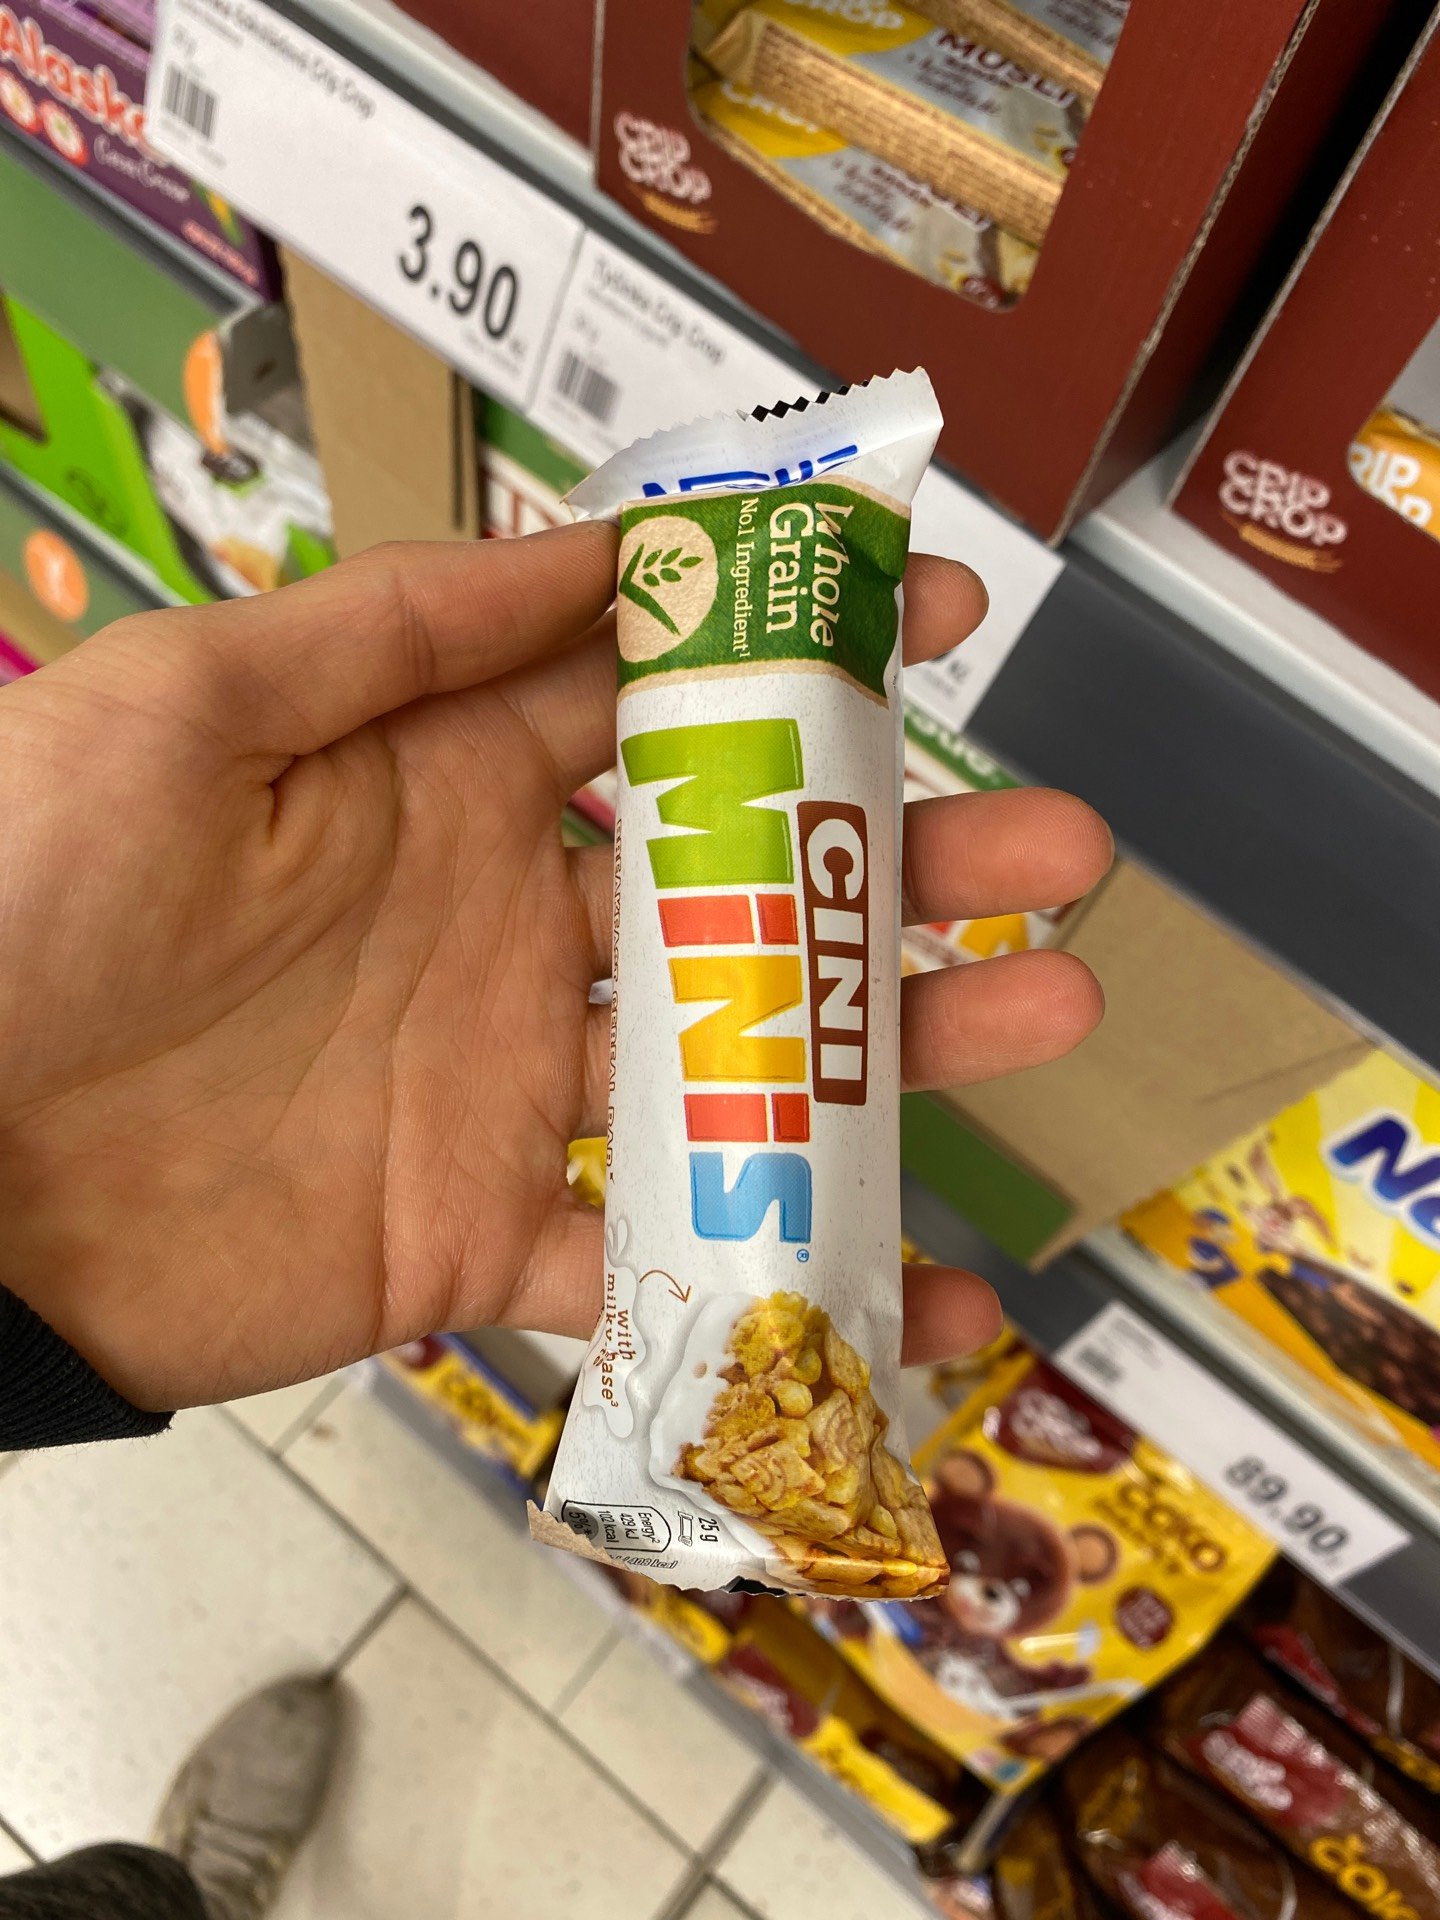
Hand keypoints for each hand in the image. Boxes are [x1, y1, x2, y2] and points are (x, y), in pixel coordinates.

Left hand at [0, 528, 1109, 1409]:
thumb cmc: (29, 905)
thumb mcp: (196, 706)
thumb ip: (396, 627)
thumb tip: (589, 542)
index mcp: (439, 779)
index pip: (652, 693)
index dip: (796, 648)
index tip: (932, 607)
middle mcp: (497, 920)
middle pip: (739, 881)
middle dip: (902, 858)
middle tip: (1051, 849)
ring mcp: (501, 1085)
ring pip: (735, 1059)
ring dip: (892, 1043)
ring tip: (1040, 1006)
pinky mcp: (476, 1235)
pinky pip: (649, 1264)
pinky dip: (776, 1272)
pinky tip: (907, 1277)